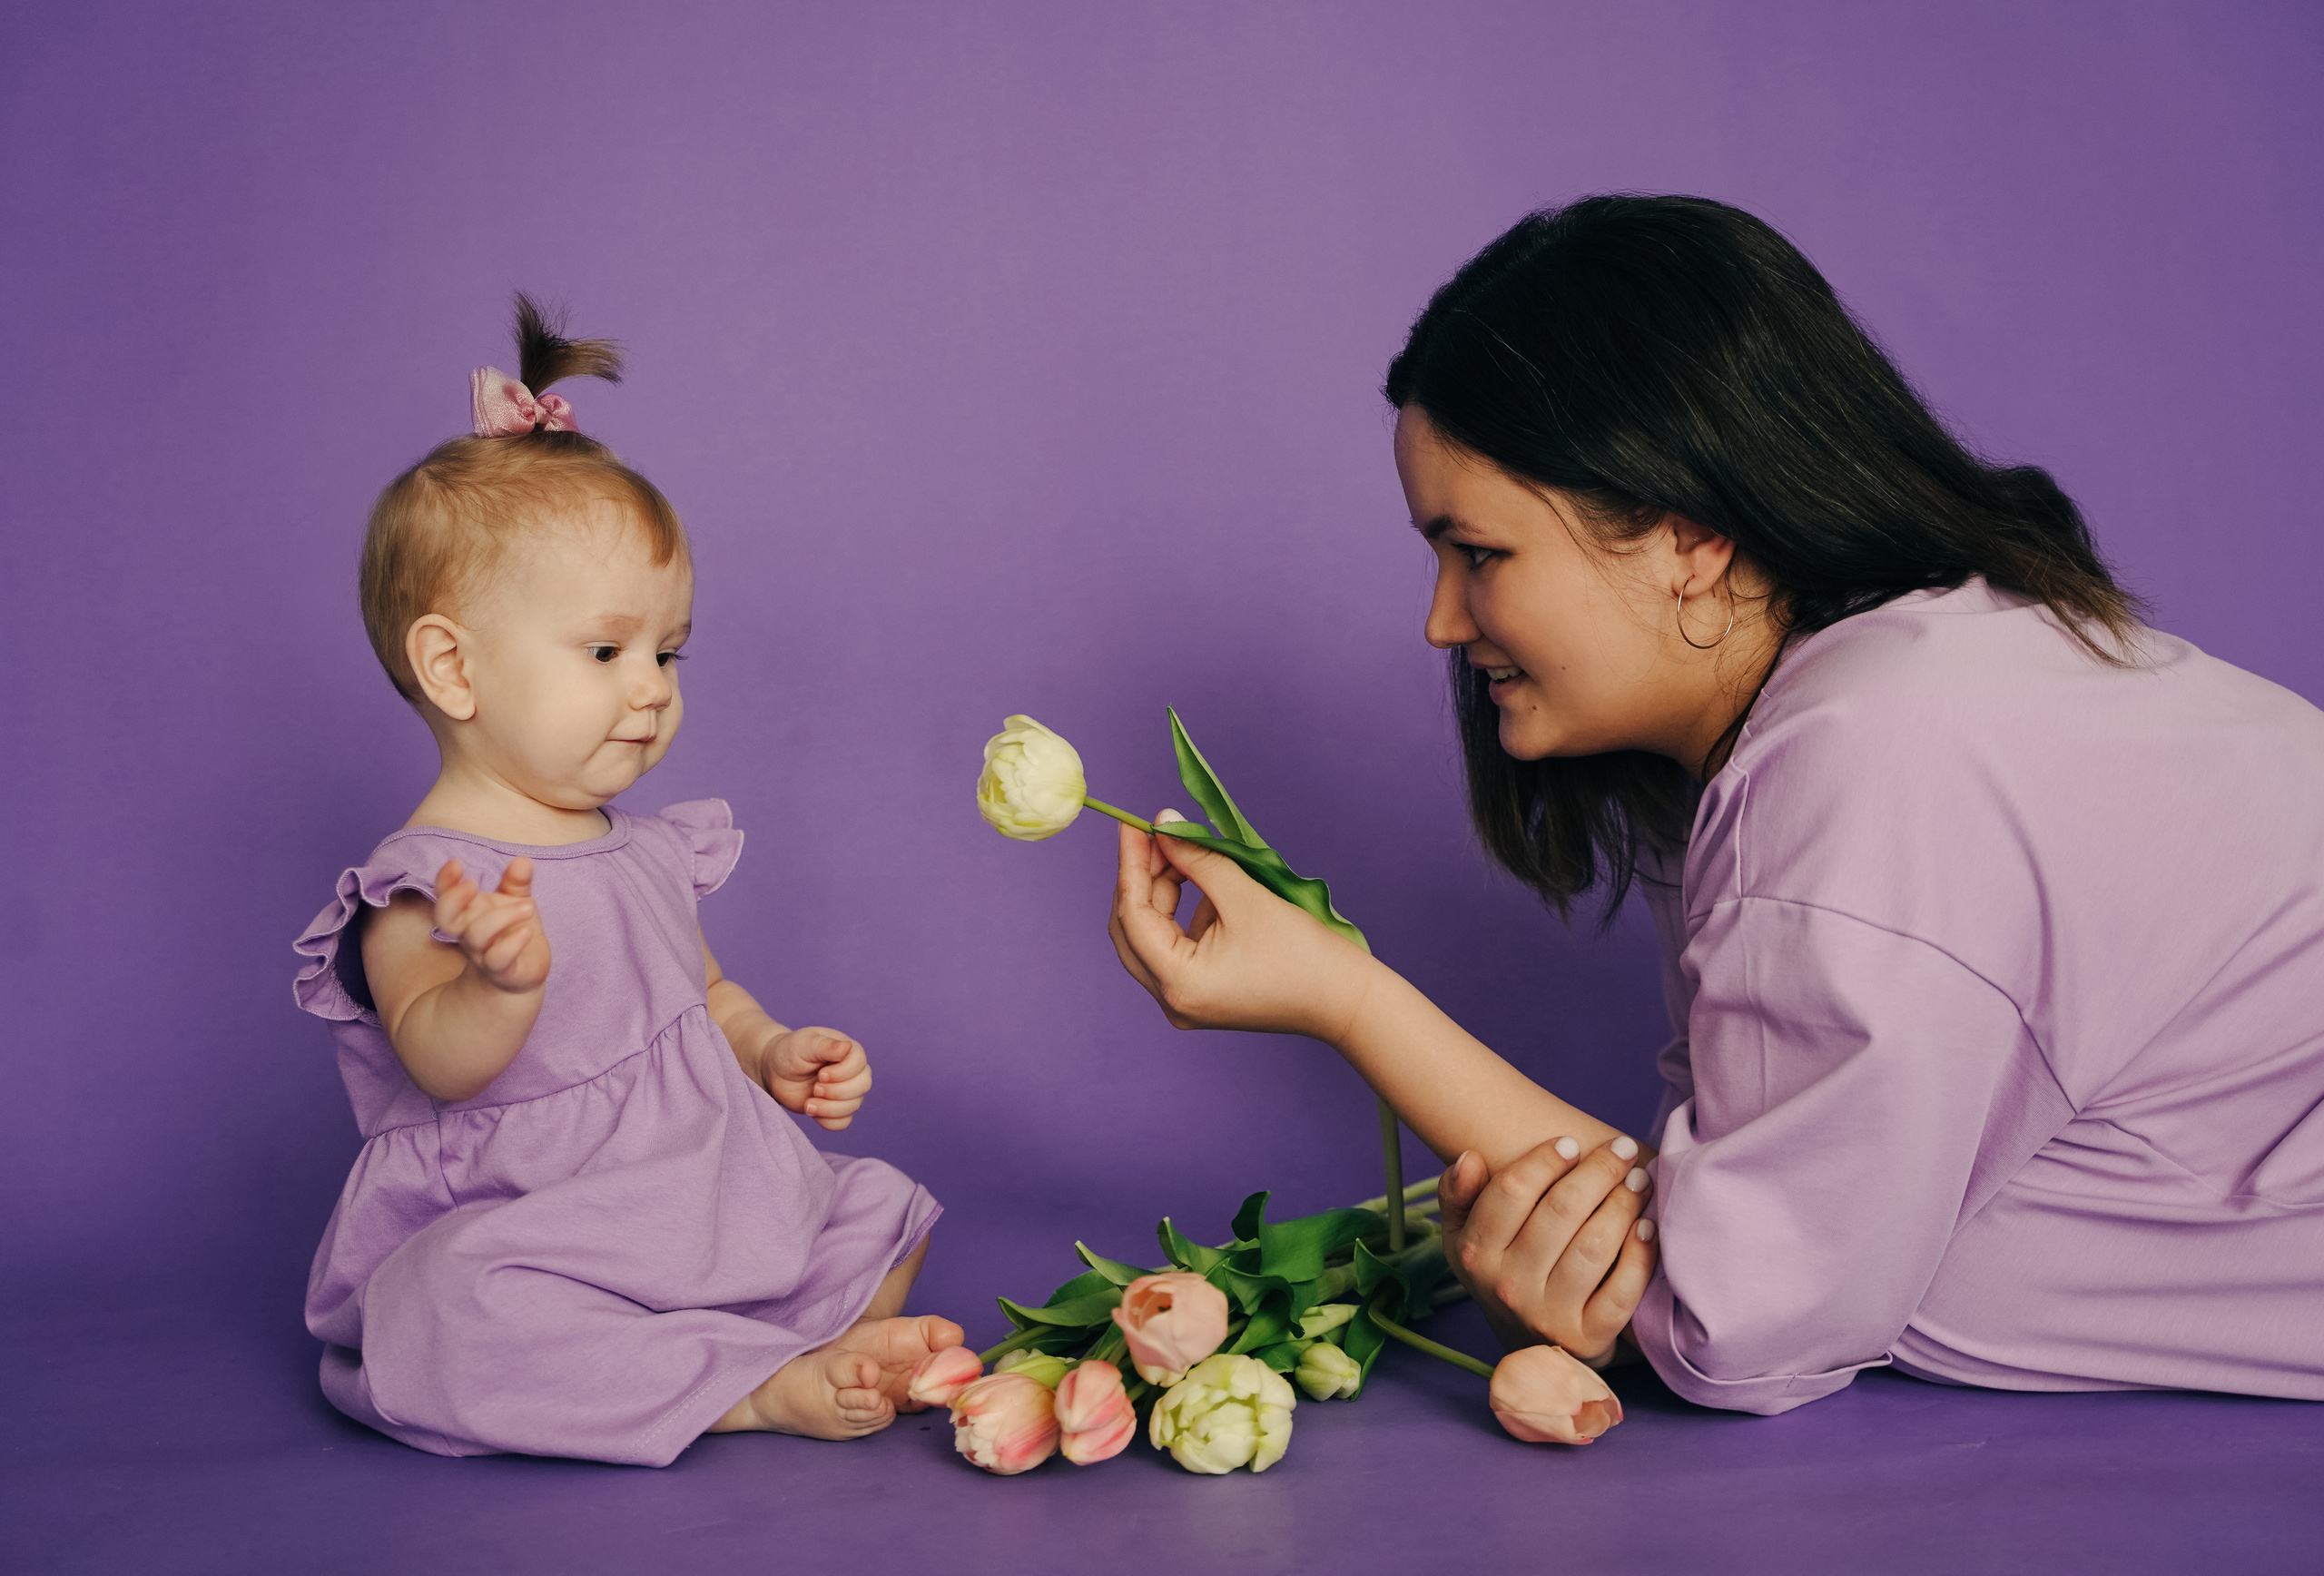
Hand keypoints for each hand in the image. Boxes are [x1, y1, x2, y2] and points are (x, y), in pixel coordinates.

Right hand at [432, 857, 548, 994]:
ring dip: (500, 917)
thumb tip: (523, 859)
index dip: (445, 880)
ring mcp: (483, 954)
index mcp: (468, 912)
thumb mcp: (516, 901)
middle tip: (472, 883)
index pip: (445, 896)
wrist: (522, 974)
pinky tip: (526, 932)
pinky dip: (511, 944)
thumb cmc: (513, 931)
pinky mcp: (502, 971)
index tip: (456, 862)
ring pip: (476, 935)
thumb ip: (517, 882)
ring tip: (528, 906)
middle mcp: (469, 933)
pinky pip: (498, 959)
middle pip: (444, 918)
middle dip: (453, 899)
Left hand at [762, 1027, 871, 1130]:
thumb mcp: (804, 1044)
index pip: (860, 1064)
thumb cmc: (790, 1052)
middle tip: (815, 1089)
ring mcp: (845, 1092)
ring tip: (808, 1103)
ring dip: (829, 1108)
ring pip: (853, 1106)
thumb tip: (847, 1046)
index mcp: (848, 1051)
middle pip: (862, 1086)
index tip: (820, 1074)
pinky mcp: (835, 1109)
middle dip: (837, 1092)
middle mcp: (852, 1072)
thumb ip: (826, 1045)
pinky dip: (828, 1121)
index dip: (843, 1073)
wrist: (774, 1071)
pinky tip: (812, 1111)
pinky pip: (843, 1122)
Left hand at [1107, 813, 1379, 1042]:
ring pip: (1151, 936)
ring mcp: (1185, 1002)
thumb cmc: (1302, 953)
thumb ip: (1198, 858)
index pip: (1132, 914)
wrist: (1345, 1000)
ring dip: (1164, 892)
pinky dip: (1184, 913)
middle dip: (1143, 878)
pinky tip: (1206, 886)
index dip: (1130, 863)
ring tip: (1188, 853)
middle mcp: (1172, 1000)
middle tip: (1157, 834)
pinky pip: (1175, 947)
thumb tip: (1163, 824)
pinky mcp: (1201, 995)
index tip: (1131, 822)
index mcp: (1177, 983)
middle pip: (1132, 928)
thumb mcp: (1244, 897)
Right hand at [1438, 1135, 1657, 1366]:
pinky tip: (1648, 1226)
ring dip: (1623, 1205)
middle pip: (1560, 1212)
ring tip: (1639, 1180)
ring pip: (1593, 1246)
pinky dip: (1640, 1256)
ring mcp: (1549, 1316)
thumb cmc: (1502, 1274)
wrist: (1527, 1346)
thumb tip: (1468, 1158)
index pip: (1511, 1192)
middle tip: (1621, 1150)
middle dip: (1597, 1172)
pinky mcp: (1588, 1339)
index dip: (1545, 1161)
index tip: (1571, 1143)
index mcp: (1476, 1254)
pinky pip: (1622, 1293)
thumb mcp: (1463, 1236)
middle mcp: (1509, 1286)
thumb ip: (1457, 1195)